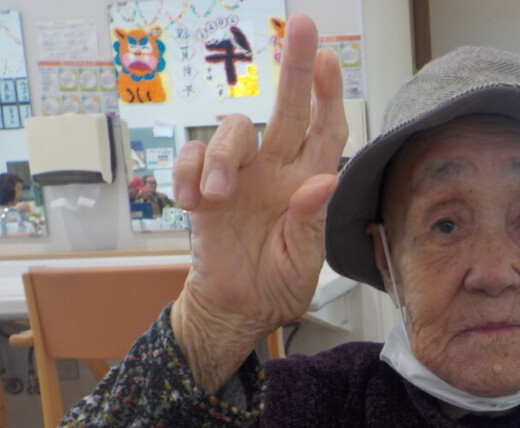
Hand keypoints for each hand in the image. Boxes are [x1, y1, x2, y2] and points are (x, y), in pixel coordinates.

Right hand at [170, 14, 346, 390]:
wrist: (237, 308)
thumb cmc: (277, 283)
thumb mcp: (301, 262)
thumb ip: (309, 224)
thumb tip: (322, 184)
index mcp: (308, 185)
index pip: (326, 132)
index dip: (329, 96)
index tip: (330, 60)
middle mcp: (277, 171)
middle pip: (287, 109)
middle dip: (294, 68)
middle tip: (300, 26)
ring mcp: (239, 176)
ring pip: (233, 131)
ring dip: (224, 156)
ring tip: (219, 197)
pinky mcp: (204, 187)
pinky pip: (192, 157)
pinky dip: (190, 174)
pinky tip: (195, 203)